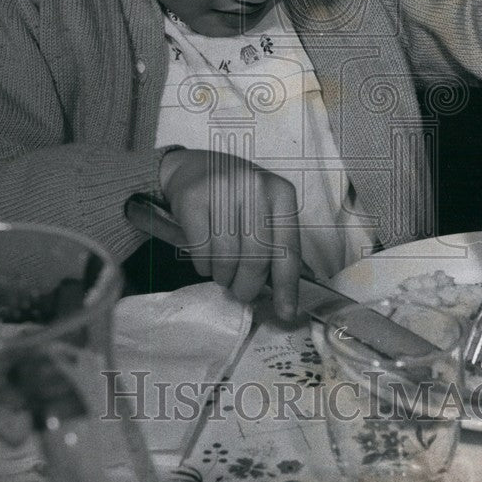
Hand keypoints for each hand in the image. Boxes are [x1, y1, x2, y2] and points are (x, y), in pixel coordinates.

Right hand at [159, 148, 301, 320]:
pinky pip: (201, 250)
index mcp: (281, 193)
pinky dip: (204, 266)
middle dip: (248, 285)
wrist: (192, 168)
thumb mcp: (265, 211)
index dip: (287, 286)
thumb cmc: (236, 198)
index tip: (286, 312)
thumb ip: (278, 245)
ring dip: (224, 277)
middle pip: (257, 256)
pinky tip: (206, 260)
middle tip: (242, 293)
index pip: (288, 247)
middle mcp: (255, 186)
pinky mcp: (193, 198)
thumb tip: (289, 296)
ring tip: (223, 274)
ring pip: (227, 257)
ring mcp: (223, 189)